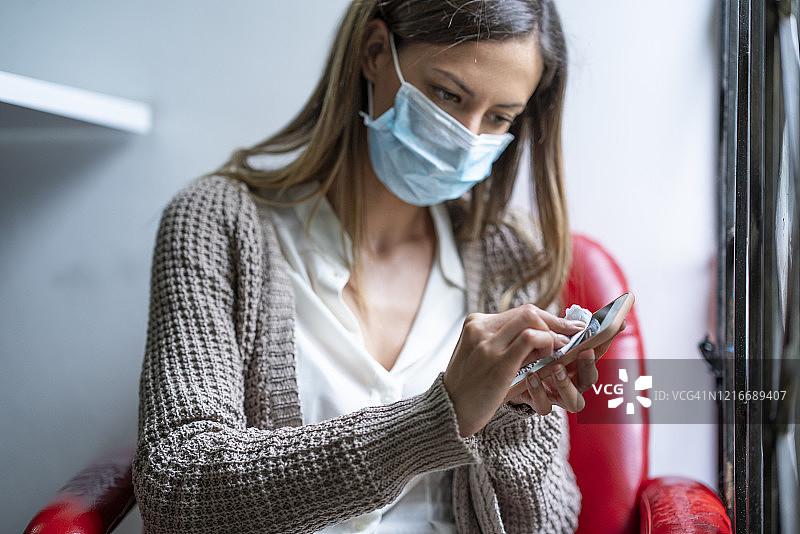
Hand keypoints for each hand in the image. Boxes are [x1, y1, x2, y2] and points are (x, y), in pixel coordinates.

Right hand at [443, 304, 584, 436]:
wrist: (449, 411)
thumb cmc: (469, 388)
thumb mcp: (482, 358)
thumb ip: (507, 345)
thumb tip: (544, 338)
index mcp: (475, 324)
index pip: (518, 312)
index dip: (546, 317)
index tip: (564, 325)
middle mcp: (480, 328)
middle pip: (528, 311)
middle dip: (555, 321)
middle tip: (573, 332)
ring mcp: (488, 343)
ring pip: (532, 319)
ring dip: (553, 332)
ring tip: (561, 348)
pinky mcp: (498, 361)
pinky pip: (531, 338)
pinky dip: (547, 342)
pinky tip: (552, 356)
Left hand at [508, 320, 625, 414]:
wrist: (506, 371)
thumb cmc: (531, 351)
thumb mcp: (544, 338)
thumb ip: (561, 331)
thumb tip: (580, 322)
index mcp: (577, 363)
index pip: (596, 352)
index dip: (606, 341)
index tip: (614, 327)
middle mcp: (573, 382)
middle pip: (590, 380)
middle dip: (589, 366)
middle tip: (584, 352)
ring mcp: (558, 395)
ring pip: (574, 401)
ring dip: (566, 383)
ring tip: (555, 367)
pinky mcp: (541, 404)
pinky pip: (545, 406)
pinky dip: (539, 392)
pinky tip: (531, 377)